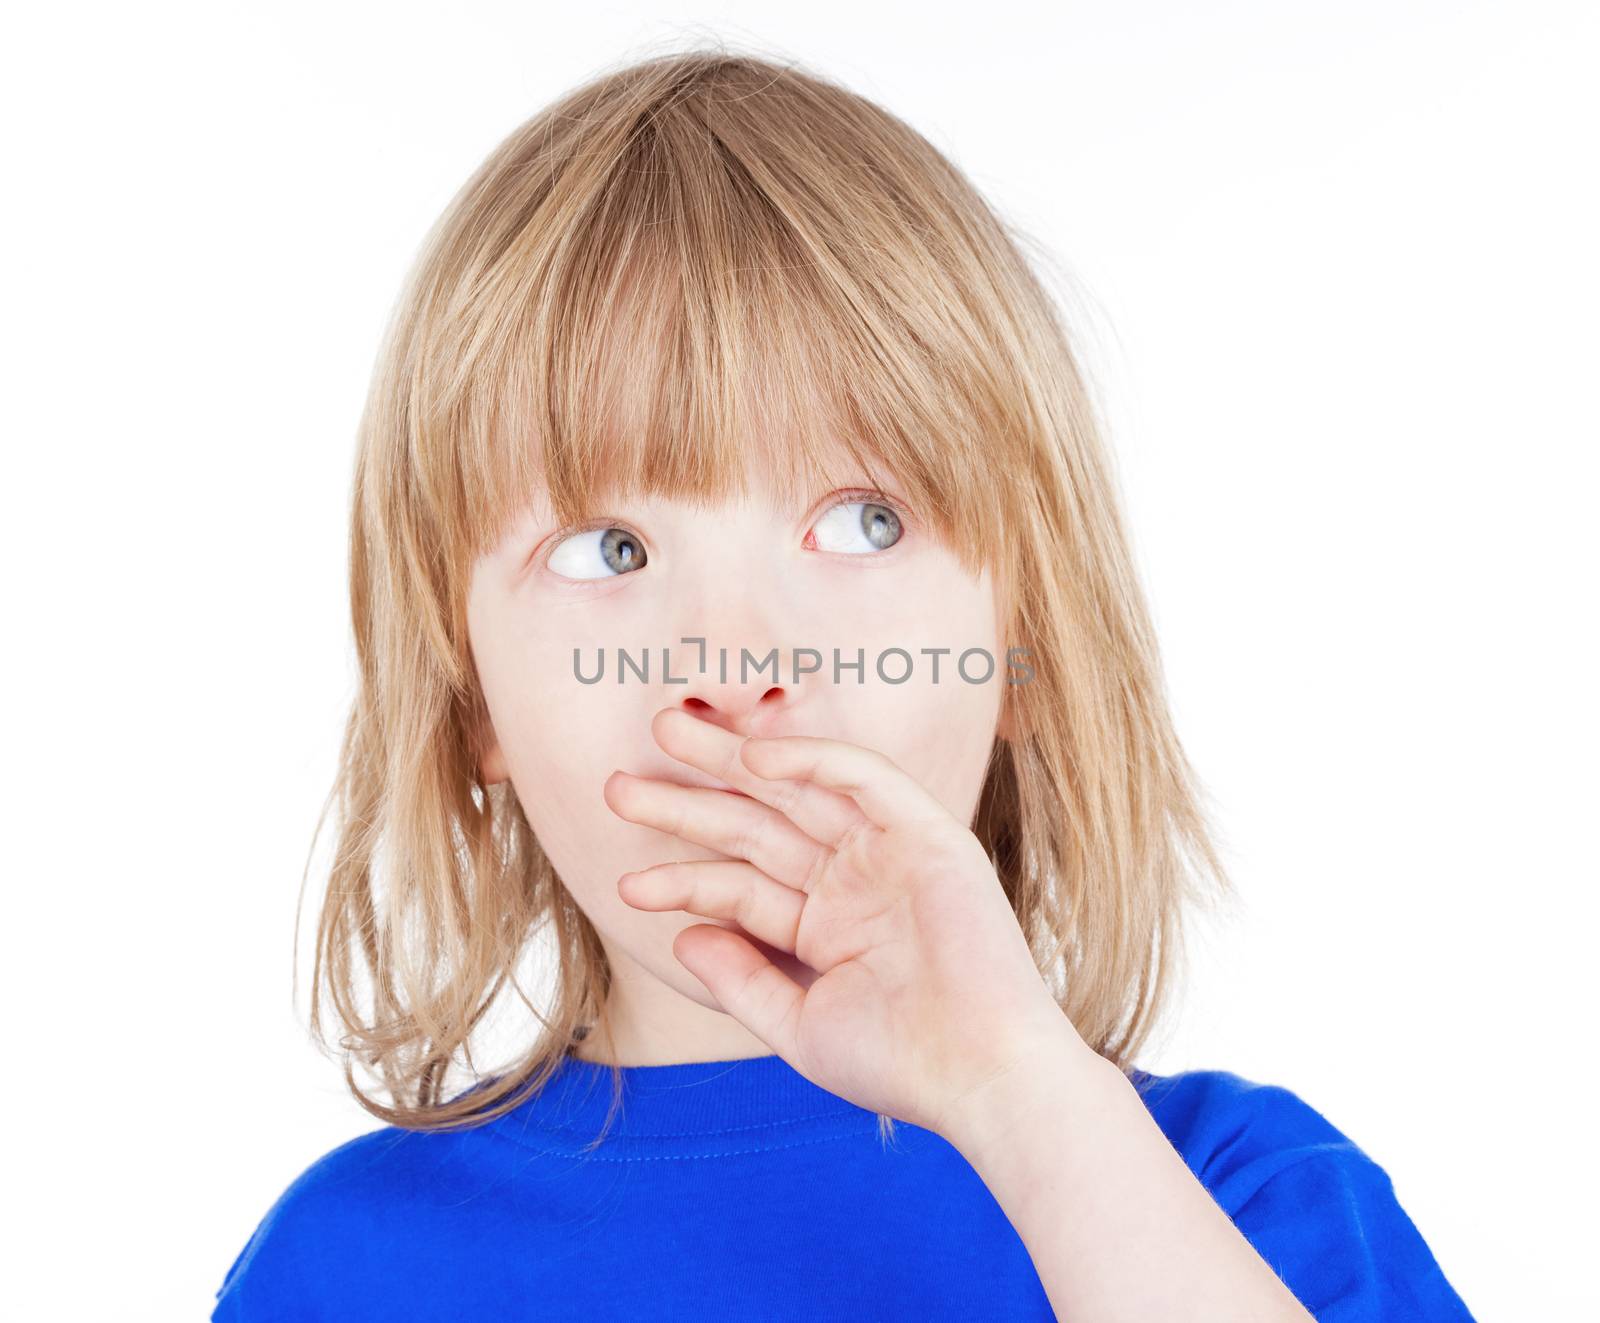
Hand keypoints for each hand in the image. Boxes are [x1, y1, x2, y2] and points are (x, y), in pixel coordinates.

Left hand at [603, 706, 1089, 1136]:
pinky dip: (812, 762)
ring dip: (731, 761)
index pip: (741, 886)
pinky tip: (754, 757)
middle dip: (690, 800)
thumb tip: (683, 940)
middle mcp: (853, 882)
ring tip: (662, 732)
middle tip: (619, 782)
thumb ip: (742, 980)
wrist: (980, 1074)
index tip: (625, 885)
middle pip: (756, 827)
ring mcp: (889, 854)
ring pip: (796, 792)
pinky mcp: (927, 835)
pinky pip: (864, 779)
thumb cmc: (899, 1063)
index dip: (682, 878)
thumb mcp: (799, 1024)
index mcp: (826, 926)